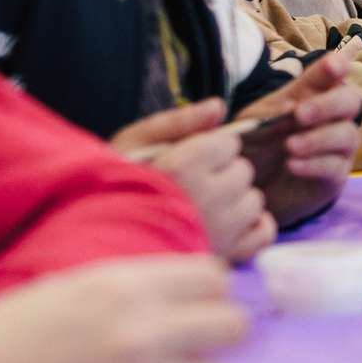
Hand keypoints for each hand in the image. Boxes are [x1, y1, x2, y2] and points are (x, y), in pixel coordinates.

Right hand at [110, 100, 273, 261]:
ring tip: (201, 208)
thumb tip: (218, 106)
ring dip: (234, 201)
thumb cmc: (111, 188)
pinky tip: (225, 225)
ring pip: (254, 201)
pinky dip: (251, 227)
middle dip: (222, 174)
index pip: (228, 144)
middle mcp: (205, 199)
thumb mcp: (134, 144)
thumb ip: (178, 121)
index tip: (189, 158)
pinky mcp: (226, 257)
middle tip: (191, 185)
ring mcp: (218, 231)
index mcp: (181, 167)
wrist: (98, 242)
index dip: (210, 147)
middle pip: (243, 171)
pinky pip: (263, 232)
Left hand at [235, 54, 361, 219]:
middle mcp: (330, 118)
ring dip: (319, 138)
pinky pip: (336, 167)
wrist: (246, 190)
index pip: (329, 75)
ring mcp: (336, 148)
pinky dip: (315, 165)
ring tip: (290, 147)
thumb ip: (269, 116)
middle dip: (329, 104)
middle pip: (350, 101)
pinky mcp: (334, 177)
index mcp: (308, 96)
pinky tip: (292, 166)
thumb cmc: (252, 149)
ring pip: (348, 134)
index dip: (336, 67)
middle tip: (300, 114)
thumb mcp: (250, 127)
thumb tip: (291, 108)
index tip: (334, 66)